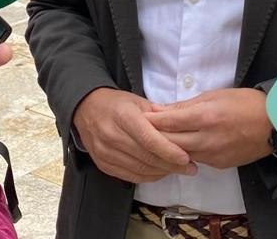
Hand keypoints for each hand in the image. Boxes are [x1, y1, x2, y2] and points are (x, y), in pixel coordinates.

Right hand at [72, 88, 195, 183]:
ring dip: (162, 172)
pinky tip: (160, 172)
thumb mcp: (137, 101)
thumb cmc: (116, 104)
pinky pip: (130, 176)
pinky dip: (148, 176)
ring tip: (179, 170)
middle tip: (190, 168)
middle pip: (146, 157)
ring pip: (139, 169)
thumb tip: (182, 128)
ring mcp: (105, 152)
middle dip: (171, 165)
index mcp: (123, 116)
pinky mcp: (102, 164)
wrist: (85, 109)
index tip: (186, 158)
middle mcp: (111, 135)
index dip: (169, 151)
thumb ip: (158, 115)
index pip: (149, 139)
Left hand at [144, 88, 272, 169]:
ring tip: (153, 140)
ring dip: (166, 148)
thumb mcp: (215, 96)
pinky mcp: (218, 165)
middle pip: (169, 142)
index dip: (150, 121)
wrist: (274, 125)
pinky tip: (177, 147)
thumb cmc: (245, 103)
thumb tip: (161, 110)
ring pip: (179, 154)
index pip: (168, 122)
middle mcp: (206, 139)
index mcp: (205, 117)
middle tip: (138, 131)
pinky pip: (195, 159)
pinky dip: (183, 154)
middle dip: (152, 137)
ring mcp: (212, 155)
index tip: (136, 117)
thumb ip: (186, 105)